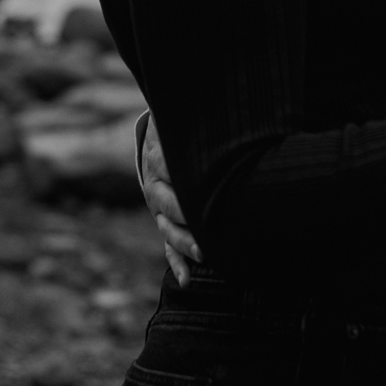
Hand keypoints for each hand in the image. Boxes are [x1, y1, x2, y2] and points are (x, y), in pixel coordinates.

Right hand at [138, 116, 202, 280]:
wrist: (159, 135)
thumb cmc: (181, 127)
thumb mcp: (182, 119)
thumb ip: (201, 118)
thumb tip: (228, 105)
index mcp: (158, 156)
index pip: (169, 167)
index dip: (186, 178)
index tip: (209, 184)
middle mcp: (156, 185)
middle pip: (168, 203)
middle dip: (188, 216)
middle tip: (209, 228)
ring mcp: (158, 207)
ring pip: (168, 229)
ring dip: (185, 243)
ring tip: (204, 254)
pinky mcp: (164, 221)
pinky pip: (168, 246)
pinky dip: (177, 263)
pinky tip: (187, 280)